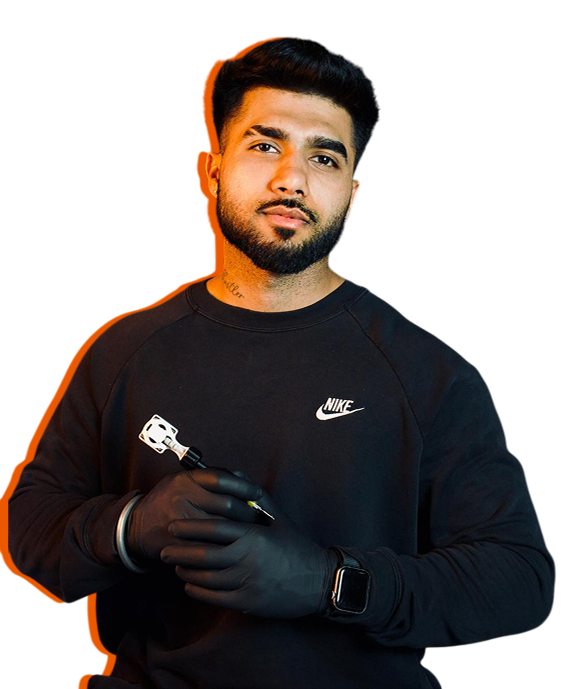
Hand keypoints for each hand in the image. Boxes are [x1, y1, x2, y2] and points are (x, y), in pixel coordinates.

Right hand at [127, 468, 259, 562]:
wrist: (138, 525)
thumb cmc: (170, 499)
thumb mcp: (186, 480)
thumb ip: (213, 478)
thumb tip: (245, 480)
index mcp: (186, 479)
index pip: (222, 479)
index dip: (245, 486)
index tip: (258, 493)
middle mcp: (182, 497)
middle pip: (227, 505)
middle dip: (248, 512)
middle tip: (258, 517)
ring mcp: (180, 522)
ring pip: (223, 528)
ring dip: (241, 532)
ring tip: (251, 532)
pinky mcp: (179, 545)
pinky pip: (211, 548)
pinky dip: (226, 548)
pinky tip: (236, 547)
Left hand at [160, 479, 334, 617]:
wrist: (319, 581)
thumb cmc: (297, 546)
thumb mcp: (278, 518)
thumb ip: (255, 496)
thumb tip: (237, 475)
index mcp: (254, 536)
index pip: (214, 529)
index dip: (190, 528)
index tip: (173, 526)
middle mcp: (248, 559)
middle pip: (204, 555)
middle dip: (180, 552)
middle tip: (163, 550)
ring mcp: (247, 583)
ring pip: (207, 578)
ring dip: (187, 572)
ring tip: (176, 566)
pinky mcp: (248, 602)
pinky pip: (215, 597)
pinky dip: (198, 591)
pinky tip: (190, 586)